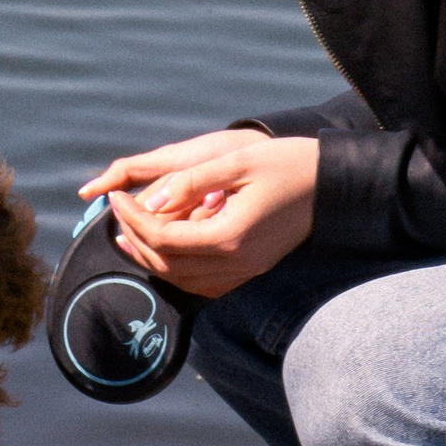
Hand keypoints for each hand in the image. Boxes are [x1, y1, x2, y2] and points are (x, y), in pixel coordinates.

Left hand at [78, 131, 319, 298]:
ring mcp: (245, 271)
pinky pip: (204, 284)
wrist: (331, 184)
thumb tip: (153, 201)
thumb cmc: (286, 163)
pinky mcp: (251, 269)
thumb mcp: (237, 161)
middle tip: (117, 212)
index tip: (115, 195)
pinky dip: (177, 271)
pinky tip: (164, 251)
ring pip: (183, 280)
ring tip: (127, 234)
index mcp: (230, 236)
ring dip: (151, 259)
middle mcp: (236, 262)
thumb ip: (192, 182)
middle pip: (168, 264)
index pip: (164, 238)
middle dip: (135, 239)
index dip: (132, 218)